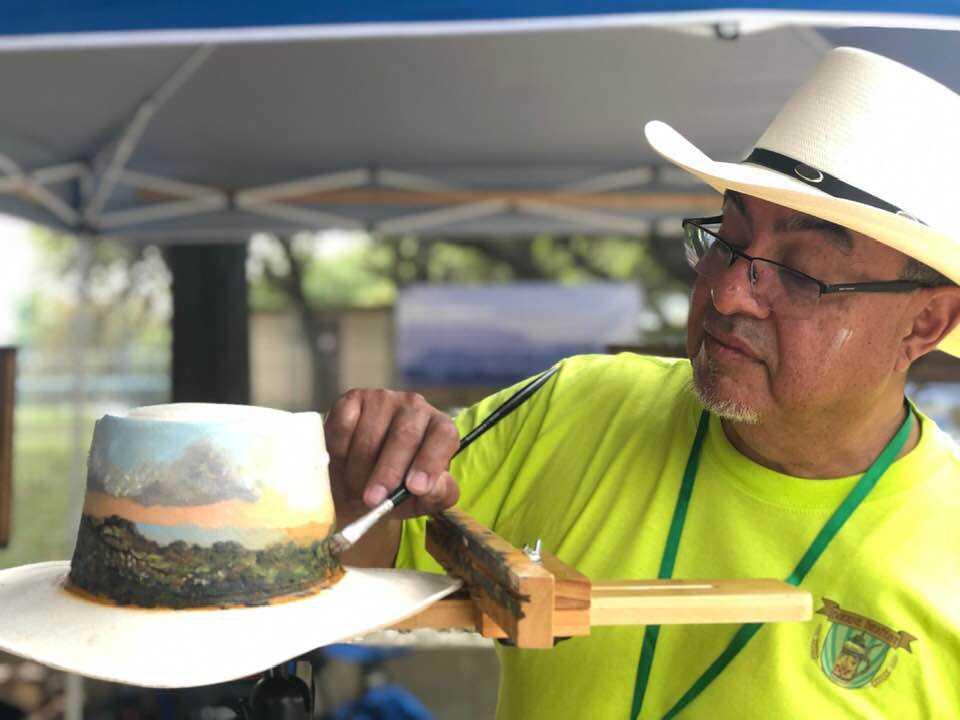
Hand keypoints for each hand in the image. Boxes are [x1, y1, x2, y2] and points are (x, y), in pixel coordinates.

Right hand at [325, 389, 460, 524]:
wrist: (366, 478)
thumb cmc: (402, 487)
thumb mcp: (425, 499)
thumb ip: (437, 495)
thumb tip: (430, 488)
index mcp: (440, 428)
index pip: (443, 436)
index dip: (430, 461)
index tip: (416, 488)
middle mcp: (416, 407)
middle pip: (404, 436)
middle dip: (387, 472)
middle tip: (374, 500)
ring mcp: (384, 399)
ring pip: (370, 436)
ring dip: (359, 470)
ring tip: (356, 492)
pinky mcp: (354, 399)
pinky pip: (345, 426)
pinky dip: (340, 452)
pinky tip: (343, 467)